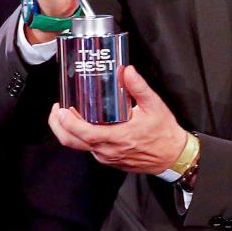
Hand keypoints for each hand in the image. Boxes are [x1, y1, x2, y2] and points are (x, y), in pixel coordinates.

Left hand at [48, 65, 187, 173]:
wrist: (172, 156)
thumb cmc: (163, 132)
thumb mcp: (154, 105)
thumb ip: (139, 87)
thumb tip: (127, 70)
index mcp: (116, 137)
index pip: (83, 133)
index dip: (67, 122)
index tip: (61, 108)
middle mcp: (107, 150)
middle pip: (72, 142)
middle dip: (59, 125)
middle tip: (58, 108)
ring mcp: (107, 157)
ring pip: (79, 146)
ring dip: (69, 130)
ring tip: (69, 112)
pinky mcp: (109, 160)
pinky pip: (89, 149)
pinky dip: (81, 136)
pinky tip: (85, 122)